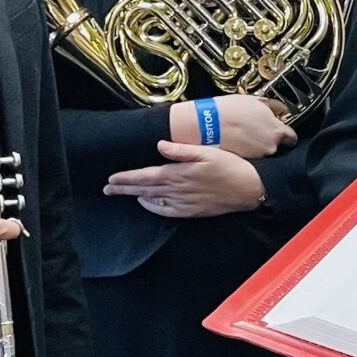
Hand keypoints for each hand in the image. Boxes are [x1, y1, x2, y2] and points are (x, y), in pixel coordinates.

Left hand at [105, 141, 267, 217]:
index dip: (127, 178)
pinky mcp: (191, 210)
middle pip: (144, 189)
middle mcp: (177, 190)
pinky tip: (146, 203)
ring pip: (152, 200)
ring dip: (135, 196)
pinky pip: (166, 211)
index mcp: (178, 174)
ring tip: (121, 194)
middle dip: (124, 188)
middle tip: (107, 189)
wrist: (249, 189)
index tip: (112, 178)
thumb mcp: (207, 152)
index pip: (145, 176)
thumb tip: (160, 145)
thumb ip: (181, 150)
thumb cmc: (230, 166)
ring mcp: (184, 202)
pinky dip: (153, 207)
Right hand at [170, 95, 294, 158]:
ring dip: (257, 145)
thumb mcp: (255, 100)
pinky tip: (238, 142)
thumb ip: (273, 106)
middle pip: (277, 145)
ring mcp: (257, 156)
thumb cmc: (229, 110)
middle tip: (257, 130)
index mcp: (276, 130)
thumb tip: (282, 109)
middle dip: (269, 139)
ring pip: (263, 151)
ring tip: (244, 135)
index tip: (281, 131)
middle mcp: (271, 146)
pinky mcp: (245, 162)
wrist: (207, 125)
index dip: (285, 134)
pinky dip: (247, 151)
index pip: (291, 137)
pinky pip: (251, 157)